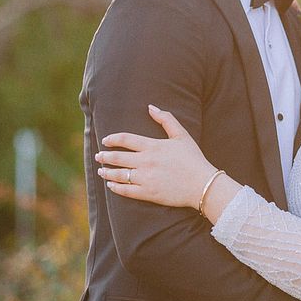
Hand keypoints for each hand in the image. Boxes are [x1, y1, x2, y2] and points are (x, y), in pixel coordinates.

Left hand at [96, 105, 216, 208]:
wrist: (202, 184)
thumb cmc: (193, 158)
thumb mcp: (182, 135)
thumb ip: (166, 119)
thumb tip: (150, 107)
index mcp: (153, 146)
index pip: (125, 139)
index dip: (112, 139)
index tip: (105, 140)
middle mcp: (146, 162)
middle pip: (117, 157)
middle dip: (104, 156)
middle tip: (98, 156)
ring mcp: (145, 178)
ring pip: (118, 174)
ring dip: (106, 172)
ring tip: (101, 171)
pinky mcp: (147, 193)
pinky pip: (125, 190)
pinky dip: (115, 188)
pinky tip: (111, 185)